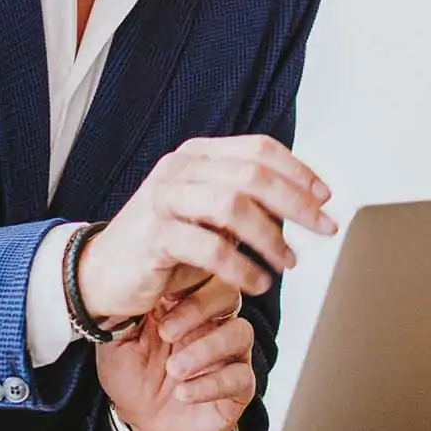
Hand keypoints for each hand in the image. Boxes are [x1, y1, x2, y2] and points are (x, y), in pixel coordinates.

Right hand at [77, 135, 336, 324]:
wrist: (104, 273)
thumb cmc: (163, 246)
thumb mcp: (207, 216)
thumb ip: (245, 203)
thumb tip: (303, 206)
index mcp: (197, 156)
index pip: (258, 149)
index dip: (298, 171)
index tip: (326, 197)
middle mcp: (180, 168)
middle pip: (252, 174)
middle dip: (297, 203)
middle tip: (324, 229)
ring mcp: (164, 198)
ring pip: (233, 206)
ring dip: (270, 237)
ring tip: (288, 263)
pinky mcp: (154, 235)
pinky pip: (210, 247)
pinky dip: (242, 267)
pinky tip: (256, 282)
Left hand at [97, 276, 254, 430]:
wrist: (141, 426)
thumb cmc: (131, 377)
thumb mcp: (117, 342)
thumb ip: (127, 314)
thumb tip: (130, 285)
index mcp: (183, 304)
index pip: (199, 274)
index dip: (186, 280)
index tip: (159, 298)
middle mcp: (212, 322)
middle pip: (228, 294)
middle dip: (199, 308)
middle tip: (167, 332)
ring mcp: (229, 353)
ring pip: (240, 333)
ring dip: (206, 349)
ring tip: (175, 369)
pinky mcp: (239, 387)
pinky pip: (240, 377)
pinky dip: (212, 384)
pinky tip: (185, 393)